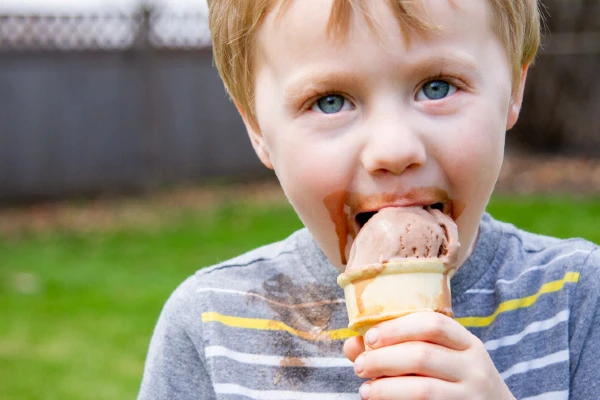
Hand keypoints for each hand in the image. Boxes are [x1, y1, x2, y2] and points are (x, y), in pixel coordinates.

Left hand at [343, 311, 514, 399]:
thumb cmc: (455, 380)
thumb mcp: (439, 358)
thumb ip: (397, 347)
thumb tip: (351, 343)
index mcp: (466, 343)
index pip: (432, 323)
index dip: (396, 328)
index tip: (369, 337)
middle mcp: (474, 367)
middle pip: (422, 355)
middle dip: (382, 360)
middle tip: (359, 366)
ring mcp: (471, 396)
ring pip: (422, 389)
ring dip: (385, 388)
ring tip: (365, 390)